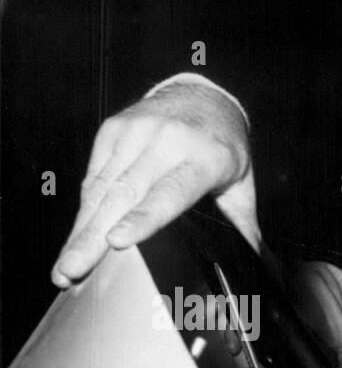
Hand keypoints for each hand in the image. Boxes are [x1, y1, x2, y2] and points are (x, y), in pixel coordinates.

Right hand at [51, 80, 253, 287]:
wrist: (203, 96)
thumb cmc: (223, 146)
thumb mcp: (242, 185)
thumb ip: (242, 226)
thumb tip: (249, 266)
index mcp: (205, 158)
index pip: (170, 192)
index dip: (142, 218)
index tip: (117, 241)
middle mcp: (166, 142)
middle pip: (123, 195)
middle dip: (93, 237)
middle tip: (72, 270)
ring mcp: (135, 133)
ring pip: (100, 189)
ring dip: (80, 230)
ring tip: (66, 266)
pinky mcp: (112, 130)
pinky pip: (93, 178)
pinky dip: (83, 211)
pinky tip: (74, 239)